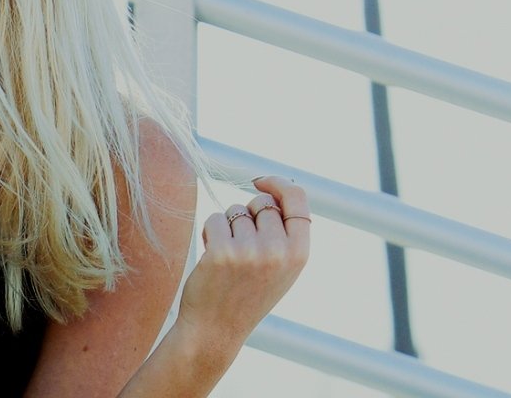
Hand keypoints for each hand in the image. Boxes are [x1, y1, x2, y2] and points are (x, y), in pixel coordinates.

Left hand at [176, 176, 310, 342]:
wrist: (217, 329)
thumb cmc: (247, 294)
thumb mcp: (281, 267)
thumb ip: (284, 233)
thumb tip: (271, 190)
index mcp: (300, 253)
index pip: (298, 200)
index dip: (279, 184)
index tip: (260, 181)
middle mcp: (279, 250)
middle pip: (262, 203)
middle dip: (247, 214)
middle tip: (241, 244)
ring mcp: (251, 251)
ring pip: (235, 210)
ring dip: (226, 226)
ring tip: (228, 256)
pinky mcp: (222, 251)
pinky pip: (215, 219)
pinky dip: (210, 232)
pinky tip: (211, 258)